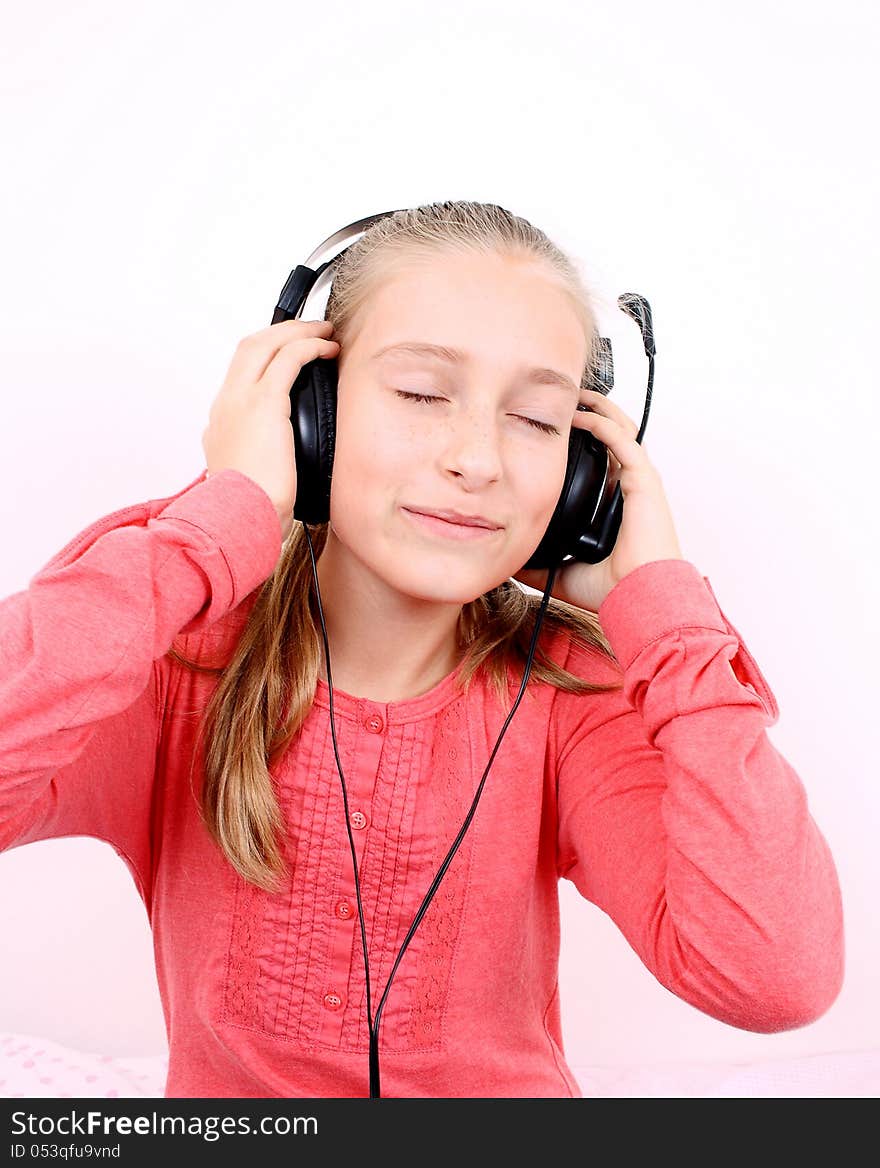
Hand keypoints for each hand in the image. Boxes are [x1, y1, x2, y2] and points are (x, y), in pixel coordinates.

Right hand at [202, 318, 339, 541]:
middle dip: (280, 334)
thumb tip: (284, 464)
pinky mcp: (263, 402)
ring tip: (323, 332)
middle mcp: (225, 405)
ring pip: (265, 345)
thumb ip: (262, 462)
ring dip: (296, 332)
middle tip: (308, 331)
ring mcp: (240, 400)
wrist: (241, 518)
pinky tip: (328, 348)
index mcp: (221, 425)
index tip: (287, 357)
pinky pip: (288, 358)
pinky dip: (308, 346)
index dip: (265, 359)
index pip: (240, 377)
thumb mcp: (252, 480)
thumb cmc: (250, 511)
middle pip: (248, 349)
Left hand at [512, 387, 685, 613]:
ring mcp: (639, 483)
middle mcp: (630, 490)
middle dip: (591, 416)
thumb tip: (510, 562)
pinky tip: (580, 416)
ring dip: (598, 410)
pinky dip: (602, 424)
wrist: (638, 598)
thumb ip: (539, 564)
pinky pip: (623, 440)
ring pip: (621, 430)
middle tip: (563, 403)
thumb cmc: (614, 590)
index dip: (583, 443)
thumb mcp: (563, 573)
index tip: (555, 433)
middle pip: (613, 438)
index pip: (602, 463)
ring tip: (573, 396)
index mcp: (617, 506)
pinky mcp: (644, 481)